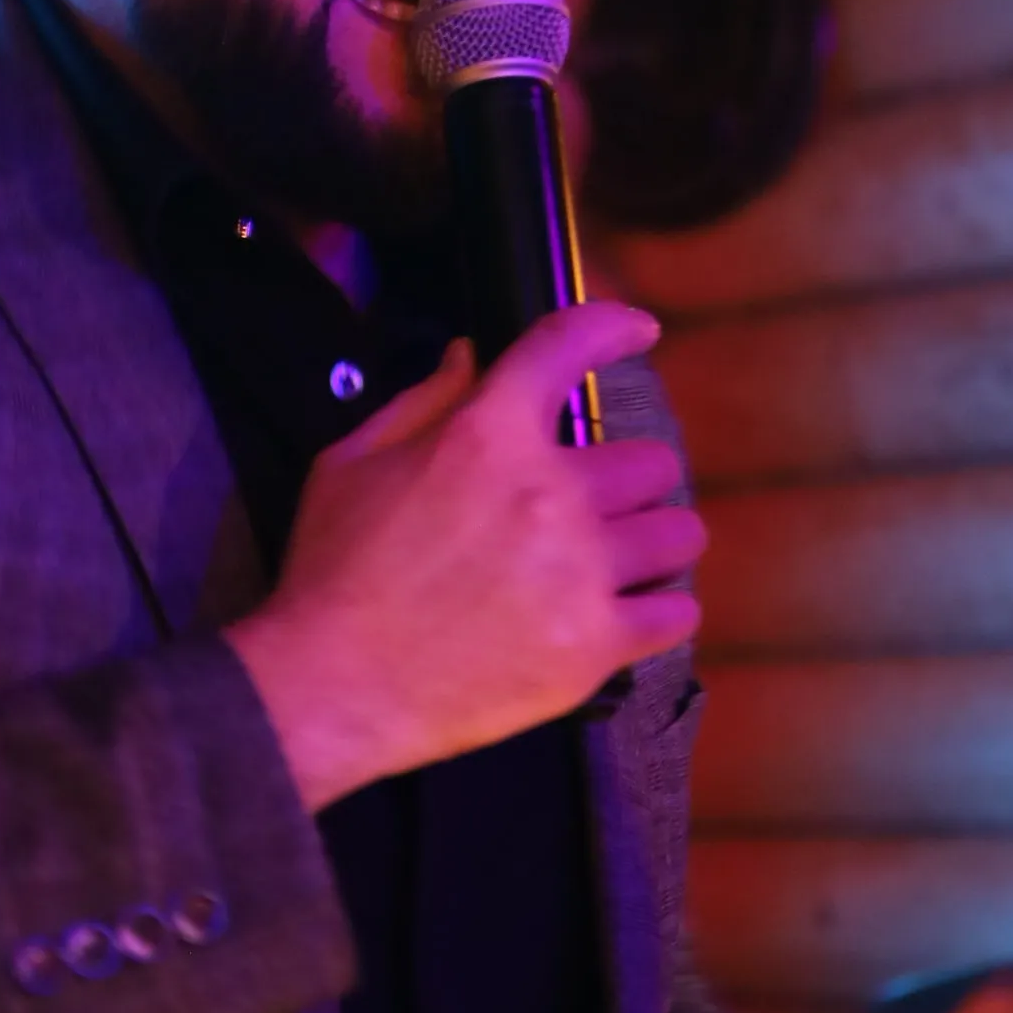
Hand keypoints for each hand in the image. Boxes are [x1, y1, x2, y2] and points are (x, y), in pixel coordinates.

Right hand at [223, 303, 703, 811]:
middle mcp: (554, 492)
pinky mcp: (596, 644)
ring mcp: (583, 571)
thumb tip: (471, 357)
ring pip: (679, 534)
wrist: (333, 685)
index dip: (613, 327)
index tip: (638, 332)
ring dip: (653, 543)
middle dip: (625, 480)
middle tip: (594, 507)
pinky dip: (658, 611)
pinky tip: (630, 614)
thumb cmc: (334, 570)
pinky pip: (676, 614)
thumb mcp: (352, 463)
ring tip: (621, 563)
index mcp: (490, 434)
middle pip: (652, 461)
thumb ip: (423, 402)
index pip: (571, 346)